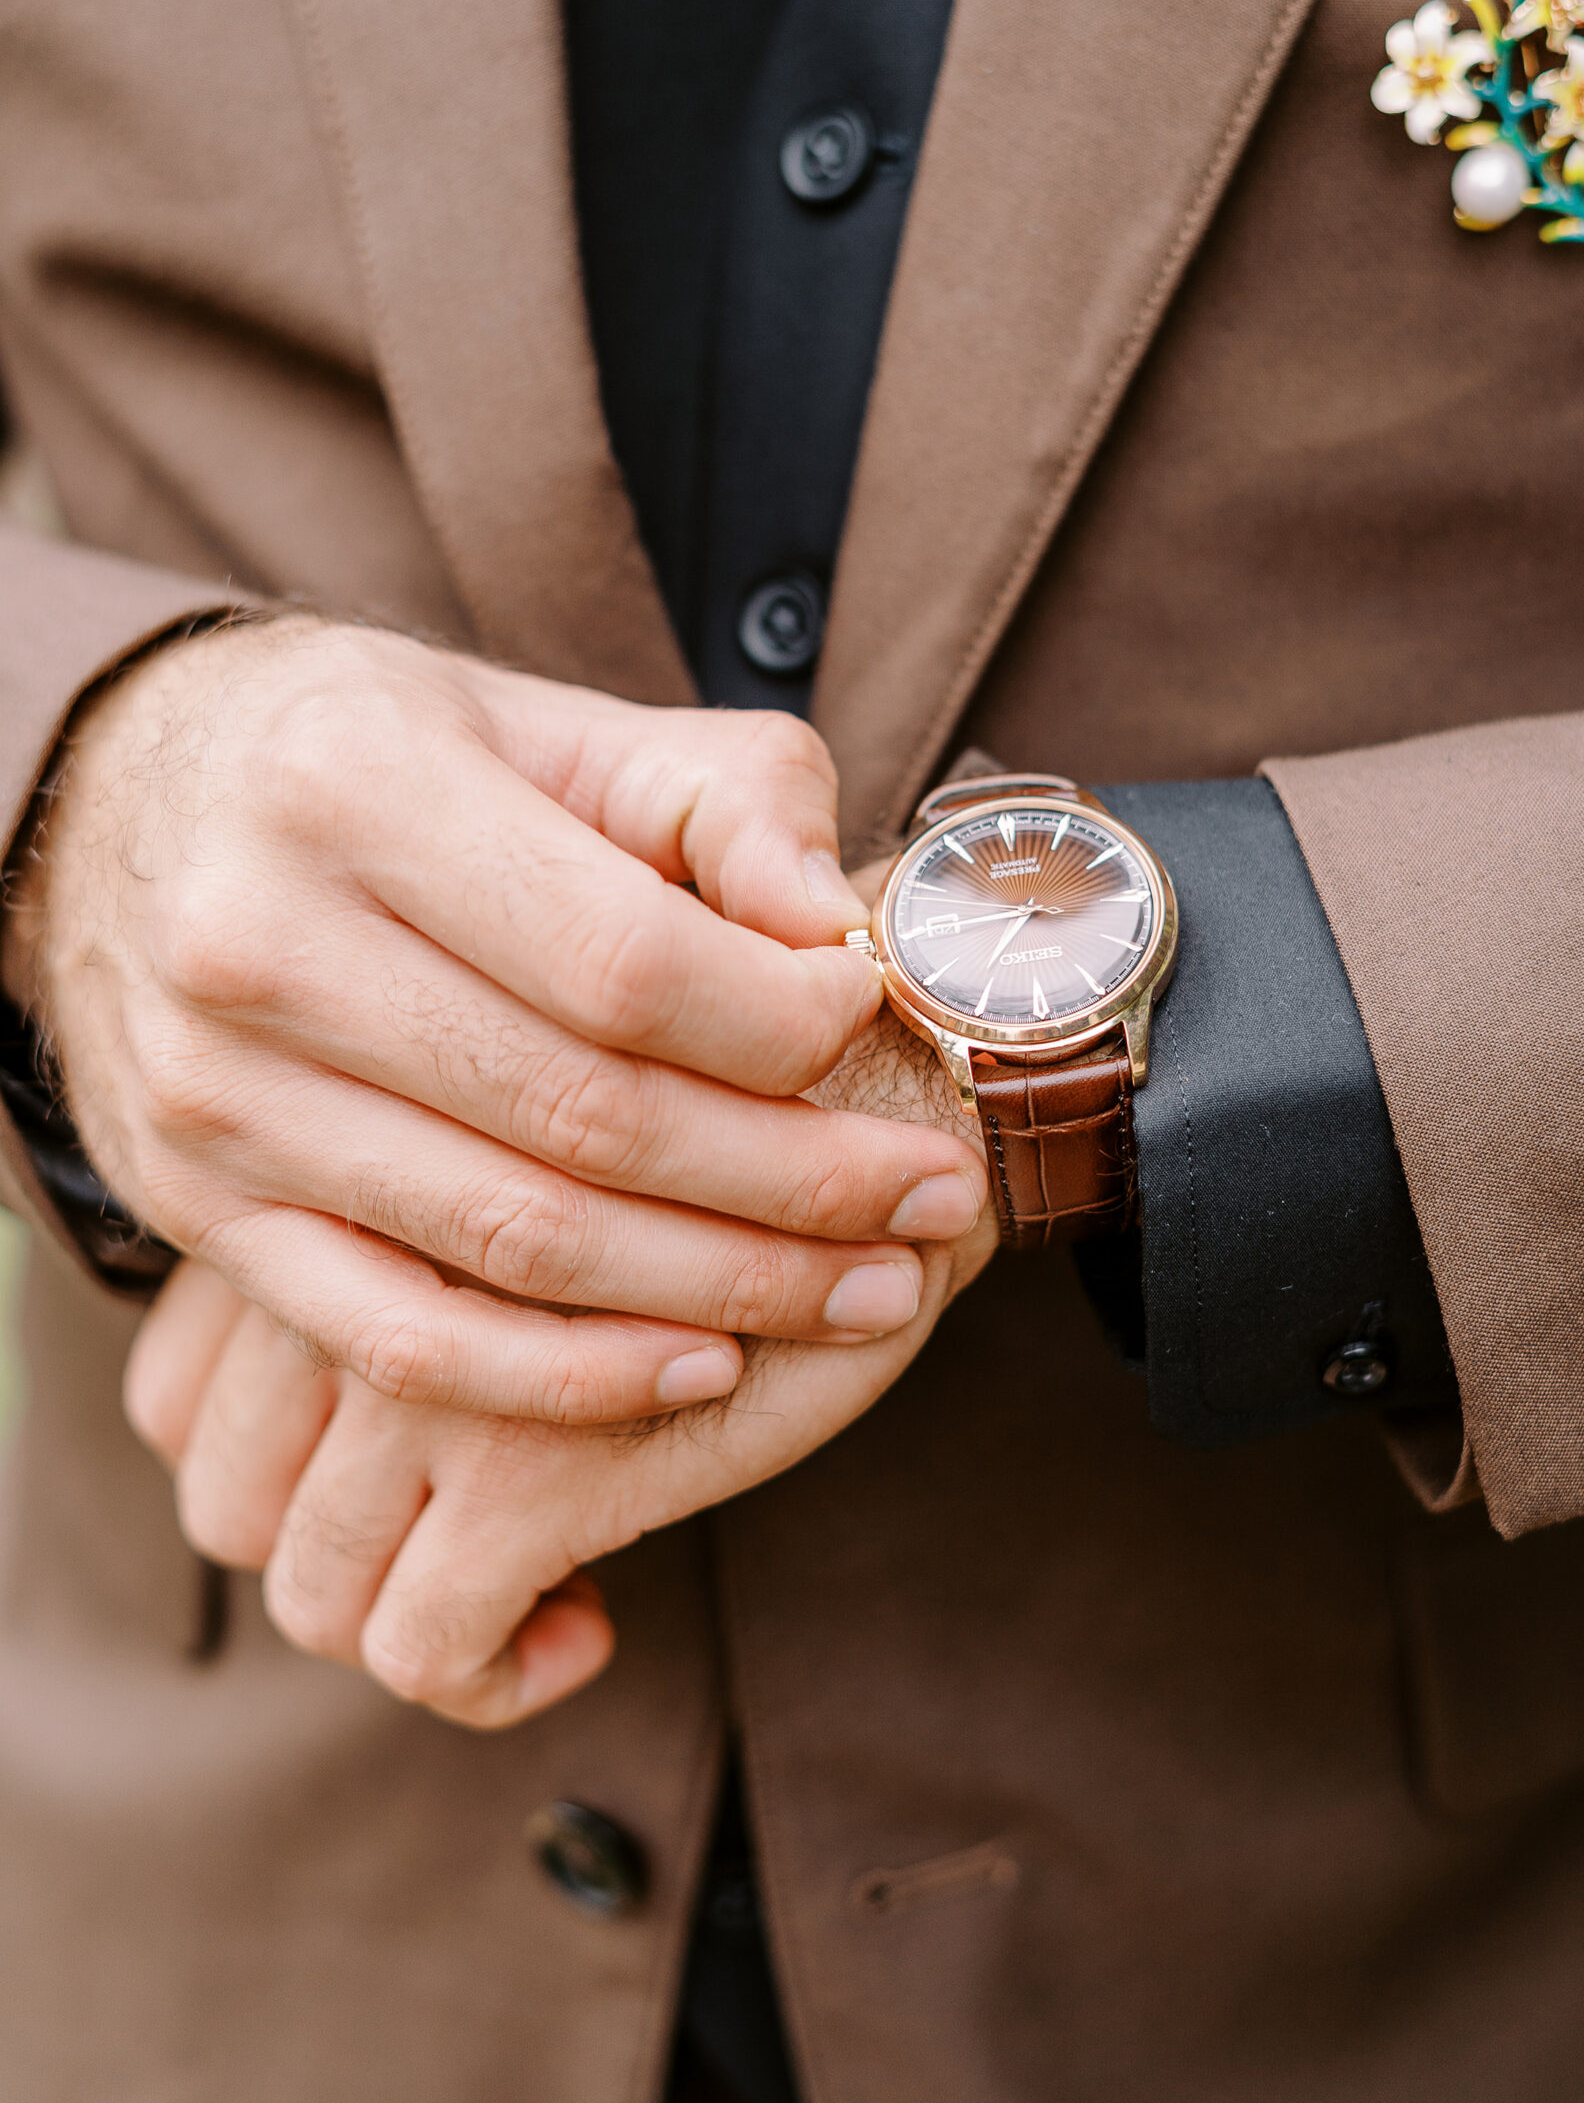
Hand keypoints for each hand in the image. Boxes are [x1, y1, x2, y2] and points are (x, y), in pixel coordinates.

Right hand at [8, 617, 984, 1424]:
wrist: (128, 813)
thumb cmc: (388, 759)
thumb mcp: (553, 725)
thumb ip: (723, 799)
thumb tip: (840, 929)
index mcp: (354, 786)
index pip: (626, 960)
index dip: (785, 1025)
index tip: (880, 1030)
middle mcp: (260, 945)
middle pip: (587, 1116)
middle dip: (798, 1183)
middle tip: (936, 1202)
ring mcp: (218, 1096)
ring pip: (514, 1241)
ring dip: (722, 1290)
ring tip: (869, 1291)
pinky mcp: (200, 1209)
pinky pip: (398, 1337)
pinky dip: (563, 1378)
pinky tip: (699, 1369)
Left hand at [125, 1010, 995, 1726]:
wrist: (906, 1099)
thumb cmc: (747, 1100)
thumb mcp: (552, 1121)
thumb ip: (420, 1206)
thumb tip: (340, 1342)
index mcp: (337, 1177)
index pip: (184, 1384)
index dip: (268, 1456)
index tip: (385, 1464)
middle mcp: (348, 1266)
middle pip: (228, 1494)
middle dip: (335, 1545)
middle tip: (459, 1532)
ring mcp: (426, 1372)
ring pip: (313, 1586)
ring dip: (407, 1618)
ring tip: (532, 1585)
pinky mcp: (530, 1472)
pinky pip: (428, 1646)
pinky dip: (496, 1671)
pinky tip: (589, 1627)